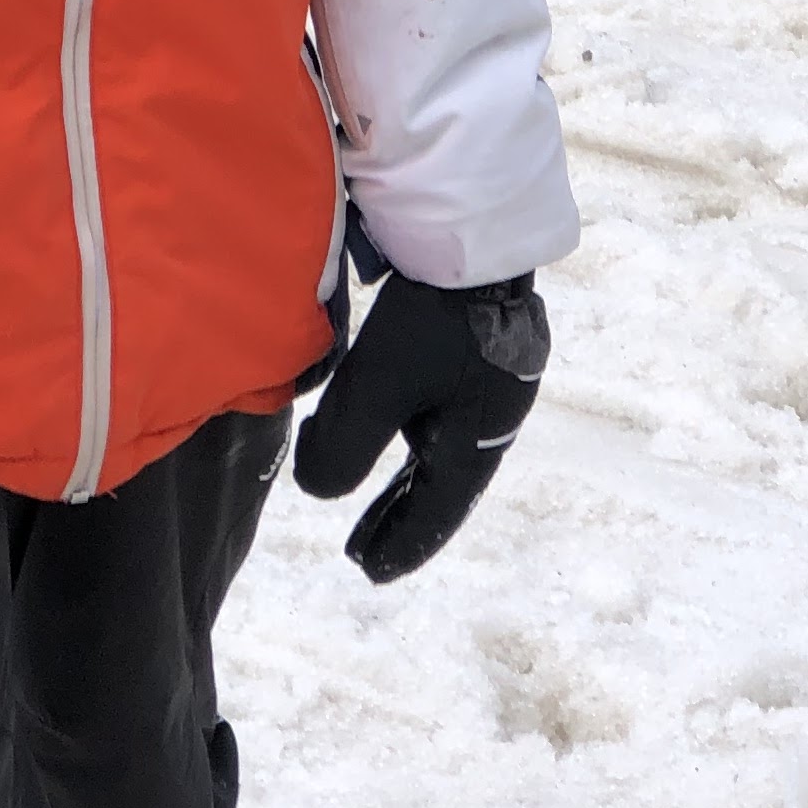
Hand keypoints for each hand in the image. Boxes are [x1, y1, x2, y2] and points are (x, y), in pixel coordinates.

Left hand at [292, 272, 547, 582]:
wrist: (476, 236)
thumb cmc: (428, 320)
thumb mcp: (375, 390)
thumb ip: (343, 449)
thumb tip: (317, 490)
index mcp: (475, 444)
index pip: (436, 513)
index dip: (400, 543)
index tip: (368, 571)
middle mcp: (491, 418)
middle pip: (440, 483)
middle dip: (398, 514)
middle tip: (362, 545)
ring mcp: (489, 378)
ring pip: (439, 442)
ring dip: (403, 470)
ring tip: (370, 484)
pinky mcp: (479, 342)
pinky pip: (440, 405)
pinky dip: (410, 426)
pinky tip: (393, 411)